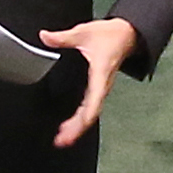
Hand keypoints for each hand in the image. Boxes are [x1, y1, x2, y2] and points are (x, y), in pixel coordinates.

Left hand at [43, 17, 137, 148]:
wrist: (127, 35)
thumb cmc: (110, 35)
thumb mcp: (84, 32)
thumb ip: (62, 37)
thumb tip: (45, 37)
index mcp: (100, 73)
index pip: (95, 98)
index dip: (87, 114)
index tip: (78, 125)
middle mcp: (102, 85)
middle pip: (92, 113)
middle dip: (78, 128)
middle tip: (62, 140)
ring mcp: (101, 89)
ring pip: (91, 113)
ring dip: (78, 127)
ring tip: (62, 139)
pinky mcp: (99, 89)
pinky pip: (91, 109)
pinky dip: (80, 120)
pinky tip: (69, 126)